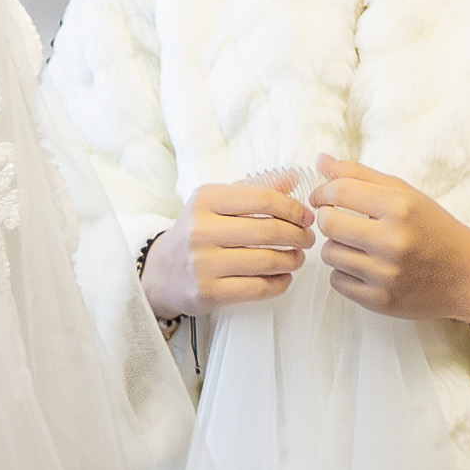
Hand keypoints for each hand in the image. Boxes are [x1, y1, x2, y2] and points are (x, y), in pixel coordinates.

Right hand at [148, 178, 314, 318]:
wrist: (161, 272)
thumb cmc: (197, 232)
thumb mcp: (217, 202)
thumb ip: (255, 189)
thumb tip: (293, 177)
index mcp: (205, 199)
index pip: (263, 199)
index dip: (293, 208)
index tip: (306, 216)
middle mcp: (201, 229)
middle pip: (269, 230)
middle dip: (298, 235)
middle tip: (307, 238)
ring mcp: (203, 263)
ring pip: (266, 261)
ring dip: (292, 259)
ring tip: (298, 257)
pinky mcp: (208, 292)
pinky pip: (257, 288)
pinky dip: (279, 283)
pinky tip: (284, 277)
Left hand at [310, 155, 469, 341]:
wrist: (467, 275)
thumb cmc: (434, 228)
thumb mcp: (406, 194)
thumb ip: (361, 175)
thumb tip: (320, 161)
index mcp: (401, 208)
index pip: (340, 191)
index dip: (323, 191)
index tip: (323, 196)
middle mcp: (393, 241)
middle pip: (328, 223)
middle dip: (328, 219)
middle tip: (340, 219)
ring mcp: (386, 274)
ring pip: (330, 254)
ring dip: (337, 246)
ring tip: (358, 245)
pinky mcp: (380, 300)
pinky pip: (337, 281)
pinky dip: (345, 272)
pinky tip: (365, 266)